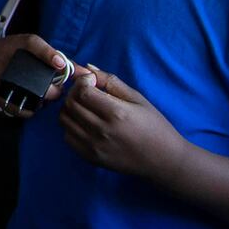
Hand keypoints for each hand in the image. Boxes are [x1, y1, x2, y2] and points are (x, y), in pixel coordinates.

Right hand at [0, 34, 69, 118]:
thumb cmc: (15, 55)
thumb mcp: (33, 49)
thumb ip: (59, 59)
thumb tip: (87, 73)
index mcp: (19, 43)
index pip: (33, 44)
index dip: (48, 54)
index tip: (61, 65)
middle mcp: (7, 58)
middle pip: (34, 77)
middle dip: (52, 90)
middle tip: (58, 93)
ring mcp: (0, 77)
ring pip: (28, 95)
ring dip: (42, 101)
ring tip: (45, 99)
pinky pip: (18, 108)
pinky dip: (30, 111)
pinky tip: (33, 106)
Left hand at [58, 66, 187, 178]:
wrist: (163, 160)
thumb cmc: (154, 126)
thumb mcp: (137, 98)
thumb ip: (110, 81)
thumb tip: (87, 68)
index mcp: (116, 113)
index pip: (83, 92)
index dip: (83, 82)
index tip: (92, 81)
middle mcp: (102, 131)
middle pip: (71, 104)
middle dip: (74, 92)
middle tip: (86, 91)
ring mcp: (94, 147)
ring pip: (65, 120)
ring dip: (70, 108)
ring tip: (84, 105)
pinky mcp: (91, 158)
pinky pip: (68, 137)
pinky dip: (71, 125)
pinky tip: (84, 122)